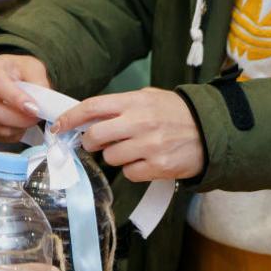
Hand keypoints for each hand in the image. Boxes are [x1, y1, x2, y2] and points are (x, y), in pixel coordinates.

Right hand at [0, 54, 49, 142]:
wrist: (10, 79)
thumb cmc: (20, 72)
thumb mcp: (33, 68)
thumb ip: (39, 83)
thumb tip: (42, 104)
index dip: (16, 99)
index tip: (34, 109)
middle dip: (20, 119)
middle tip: (37, 117)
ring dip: (19, 127)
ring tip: (30, 119)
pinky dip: (13, 134)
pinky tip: (20, 124)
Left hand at [52, 87, 204, 181]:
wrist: (211, 130)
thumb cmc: (175, 113)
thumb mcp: (149, 98)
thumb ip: (120, 106)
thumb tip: (89, 117)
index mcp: (135, 102)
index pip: (93, 107)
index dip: (71, 117)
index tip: (59, 126)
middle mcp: (140, 122)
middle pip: (95, 136)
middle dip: (90, 142)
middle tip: (96, 143)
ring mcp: (149, 145)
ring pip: (111, 158)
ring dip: (115, 157)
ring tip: (132, 150)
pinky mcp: (158, 166)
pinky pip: (129, 173)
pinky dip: (132, 170)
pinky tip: (145, 161)